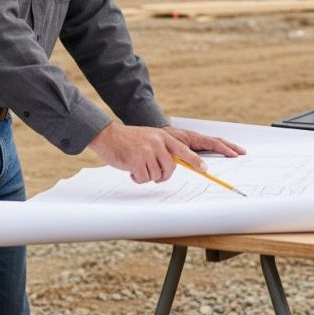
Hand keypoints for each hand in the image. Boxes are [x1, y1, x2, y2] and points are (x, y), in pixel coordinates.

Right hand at [89, 122, 210, 183]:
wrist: (108, 136)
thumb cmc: (129, 140)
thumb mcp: (150, 138)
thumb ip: (162, 149)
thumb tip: (172, 166)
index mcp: (162, 136)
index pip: (183, 150)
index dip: (195, 161)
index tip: (205, 169)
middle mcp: (157, 142)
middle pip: (170, 168)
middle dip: (162, 175)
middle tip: (152, 172)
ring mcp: (147, 151)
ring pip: (156, 175)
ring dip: (147, 175)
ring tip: (137, 165)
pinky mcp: (136, 161)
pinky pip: (144, 178)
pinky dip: (137, 178)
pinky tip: (131, 168)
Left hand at [162, 126, 245, 158]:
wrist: (156, 137)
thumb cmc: (163, 142)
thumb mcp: (173, 150)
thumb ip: (185, 157)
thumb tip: (200, 167)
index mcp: (193, 138)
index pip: (212, 143)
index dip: (223, 149)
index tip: (233, 155)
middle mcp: (197, 139)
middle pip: (217, 142)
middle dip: (231, 147)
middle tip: (243, 153)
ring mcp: (197, 141)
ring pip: (215, 144)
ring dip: (227, 148)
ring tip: (238, 153)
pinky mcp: (195, 145)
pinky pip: (209, 147)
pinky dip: (219, 150)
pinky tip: (224, 156)